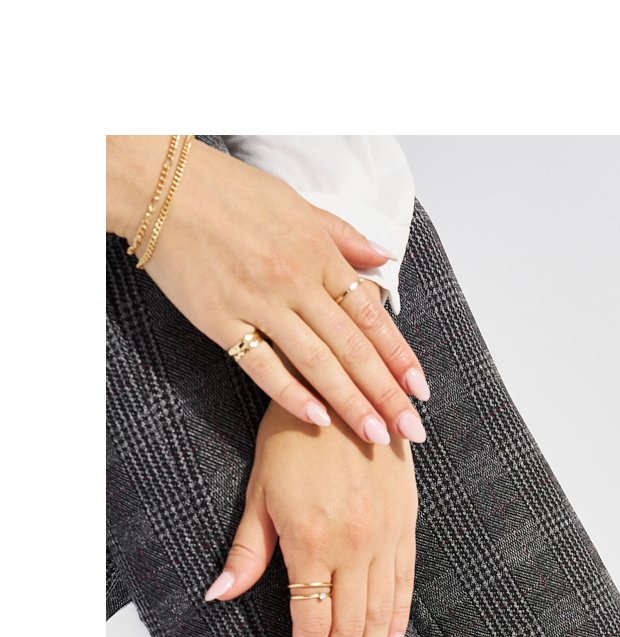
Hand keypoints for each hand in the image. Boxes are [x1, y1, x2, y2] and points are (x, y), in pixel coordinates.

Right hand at [106, 136, 430, 443]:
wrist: (162, 183)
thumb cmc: (230, 191)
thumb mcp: (297, 204)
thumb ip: (343, 237)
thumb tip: (384, 258)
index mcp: (319, 254)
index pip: (371, 316)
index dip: (399, 356)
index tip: (421, 391)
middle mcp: (296, 281)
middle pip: (352, 347)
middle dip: (386, 393)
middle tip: (411, 430)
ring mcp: (259, 302)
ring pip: (316, 361)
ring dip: (350, 402)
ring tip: (376, 435)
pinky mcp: (221, 319)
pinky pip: (261, 364)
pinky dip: (290, 392)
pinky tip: (317, 418)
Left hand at [204, 367, 418, 636]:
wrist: (349, 384)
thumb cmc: (295, 433)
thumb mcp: (260, 489)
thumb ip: (248, 549)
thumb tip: (221, 595)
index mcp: (314, 540)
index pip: (311, 620)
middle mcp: (356, 545)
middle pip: (349, 628)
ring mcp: (387, 536)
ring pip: (381, 613)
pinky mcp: (407, 523)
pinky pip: (405, 583)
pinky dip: (398, 620)